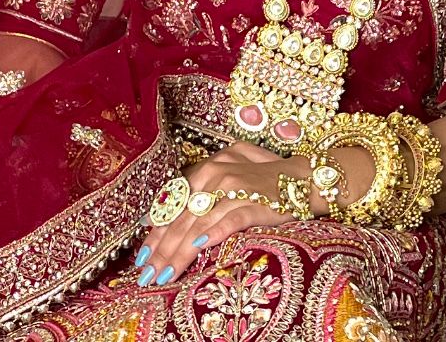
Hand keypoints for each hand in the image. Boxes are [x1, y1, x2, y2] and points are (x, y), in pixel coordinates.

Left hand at [133, 139, 309, 286]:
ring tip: (165, 274)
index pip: (173, 204)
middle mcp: (216, 175)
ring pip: (200, 223)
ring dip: (180, 251)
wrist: (303, 177)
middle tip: (147, 275)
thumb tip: (160, 215)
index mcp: (207, 168)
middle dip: (162, 250)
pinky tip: (201, 248)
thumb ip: (197, 190)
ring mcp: (235, 188)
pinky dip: (215, 233)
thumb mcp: (226, 173)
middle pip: (182, 218)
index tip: (142, 257)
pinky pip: (231, 219)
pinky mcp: (255, 202)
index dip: (156, 232)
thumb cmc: (263, 179)